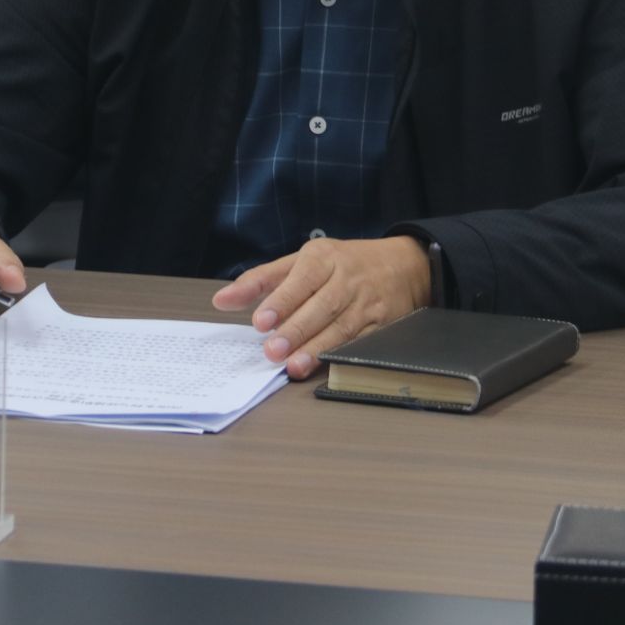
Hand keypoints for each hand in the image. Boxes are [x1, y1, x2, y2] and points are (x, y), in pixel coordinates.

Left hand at [210, 235, 430, 378]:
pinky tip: (323, 367)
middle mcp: (346, 278)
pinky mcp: (381, 325)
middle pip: (320, 306)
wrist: (402, 265)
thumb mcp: (301, 262)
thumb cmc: (341, 264)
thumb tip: (222, 300)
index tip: (261, 322)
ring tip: (293, 366)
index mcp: (322, 257)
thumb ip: (261, 280)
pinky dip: (342, 356)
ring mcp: (365, 303)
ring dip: (316, 348)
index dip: (281, 301)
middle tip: (272, 351)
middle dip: (296, 330)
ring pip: (340, 327)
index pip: (300, 279)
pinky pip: (360, 342)